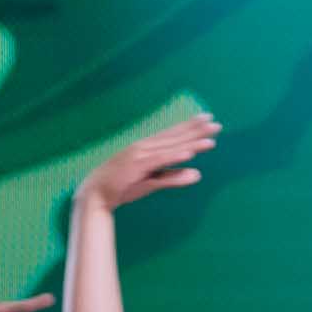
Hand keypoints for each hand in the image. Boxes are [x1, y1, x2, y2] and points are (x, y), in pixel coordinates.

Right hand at [74, 107, 217, 215]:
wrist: (95, 193)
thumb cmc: (122, 186)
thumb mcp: (153, 181)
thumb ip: (174, 176)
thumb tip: (198, 175)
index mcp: (146, 147)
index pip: (173, 134)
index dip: (191, 126)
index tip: (208, 118)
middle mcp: (144, 147)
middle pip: (175, 137)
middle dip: (196, 130)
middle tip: (216, 123)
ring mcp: (140, 155)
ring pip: (171, 147)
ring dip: (191, 142)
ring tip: (211, 138)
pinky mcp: (137, 167)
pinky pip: (159, 161)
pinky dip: (174, 156)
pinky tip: (189, 153)